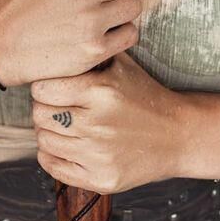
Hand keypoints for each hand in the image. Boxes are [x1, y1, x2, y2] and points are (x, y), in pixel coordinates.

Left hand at [30, 52, 187, 194]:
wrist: (178, 136)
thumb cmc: (146, 97)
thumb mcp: (123, 66)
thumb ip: (93, 51)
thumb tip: (59, 41)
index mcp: (101, 91)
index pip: (42, 89)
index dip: (44, 87)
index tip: (52, 89)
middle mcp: (97, 124)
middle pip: (40, 115)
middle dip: (44, 109)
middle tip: (56, 108)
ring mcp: (98, 155)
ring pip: (44, 141)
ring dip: (49, 132)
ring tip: (63, 126)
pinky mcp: (101, 179)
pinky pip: (54, 167)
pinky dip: (52, 156)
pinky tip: (65, 146)